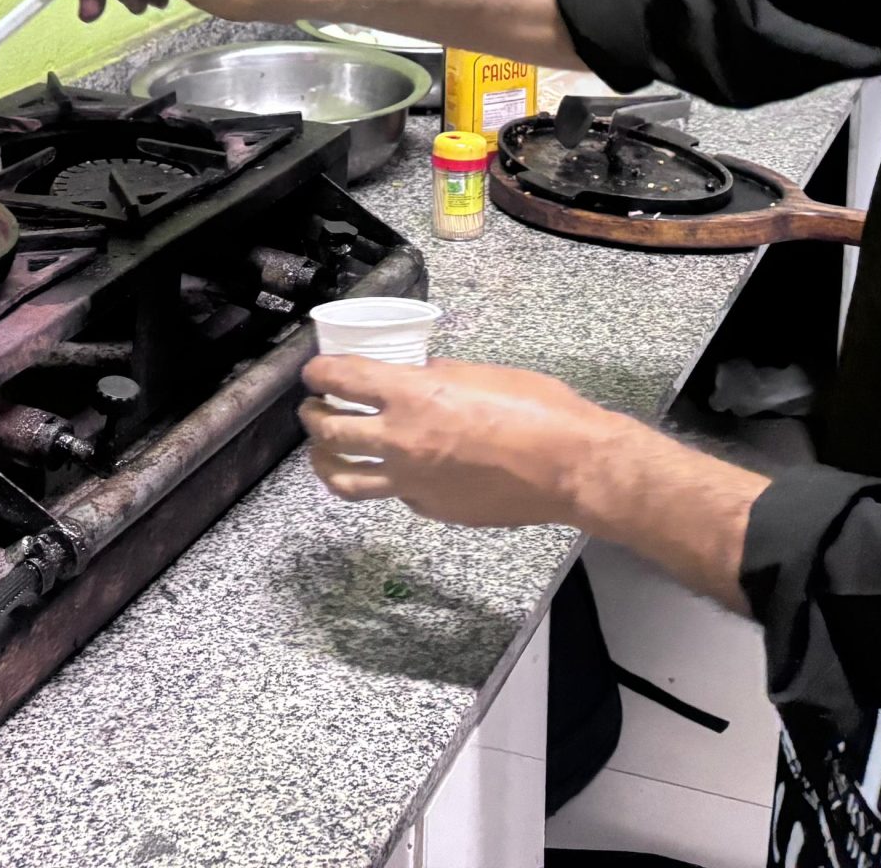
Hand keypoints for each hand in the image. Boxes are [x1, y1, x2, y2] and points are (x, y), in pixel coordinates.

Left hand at [298, 356, 629, 527]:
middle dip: (312, 416)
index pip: (342, 381)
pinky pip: (391, 493)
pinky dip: (382, 479)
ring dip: (324, 460)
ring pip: (344, 477)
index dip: (319, 374)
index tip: (314, 372)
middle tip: (313, 408)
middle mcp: (401, 440)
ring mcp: (411, 481)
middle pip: (330, 431)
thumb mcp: (481, 374)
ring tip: (323, 451)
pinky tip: (390, 470)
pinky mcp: (429, 507)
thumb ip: (439, 377)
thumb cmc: (538, 410)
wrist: (568, 467)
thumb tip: (417, 377)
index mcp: (413, 396)